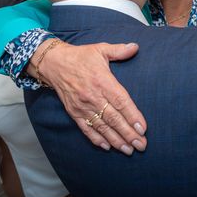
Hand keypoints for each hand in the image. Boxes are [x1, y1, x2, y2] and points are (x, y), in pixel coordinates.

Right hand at [28, 41, 146, 154]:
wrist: (54, 63)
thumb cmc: (81, 56)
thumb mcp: (100, 49)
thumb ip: (119, 50)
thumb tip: (136, 47)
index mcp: (102, 81)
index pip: (121, 102)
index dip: (132, 116)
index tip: (143, 128)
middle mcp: (93, 96)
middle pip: (114, 118)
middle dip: (128, 134)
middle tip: (141, 145)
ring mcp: (83, 106)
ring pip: (102, 127)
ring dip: (116, 140)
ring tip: (129, 150)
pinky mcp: (74, 112)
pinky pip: (86, 128)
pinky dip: (96, 139)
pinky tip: (107, 147)